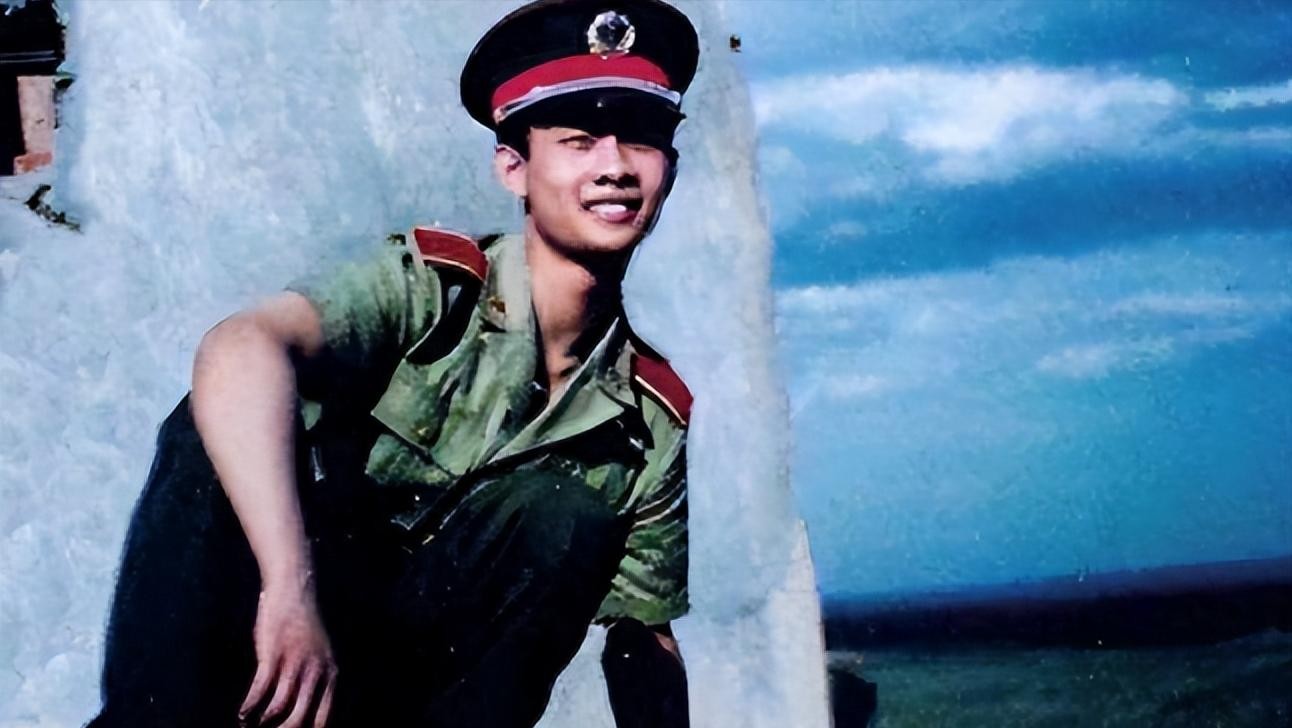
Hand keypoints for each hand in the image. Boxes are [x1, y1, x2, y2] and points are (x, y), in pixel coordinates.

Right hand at [239, 581, 337, 727]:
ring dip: (260, 723)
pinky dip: (249, 707)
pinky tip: (243, 714)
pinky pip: (259, 691)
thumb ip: (317, 683)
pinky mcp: (273, 656)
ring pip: (277, 710)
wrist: (294, 591)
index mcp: (331, 676)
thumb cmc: (304, 627)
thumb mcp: (320, 657)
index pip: (322, 720)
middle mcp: (316, 673)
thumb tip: (305, 713)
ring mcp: (294, 664)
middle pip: (298, 721)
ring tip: (250, 726)